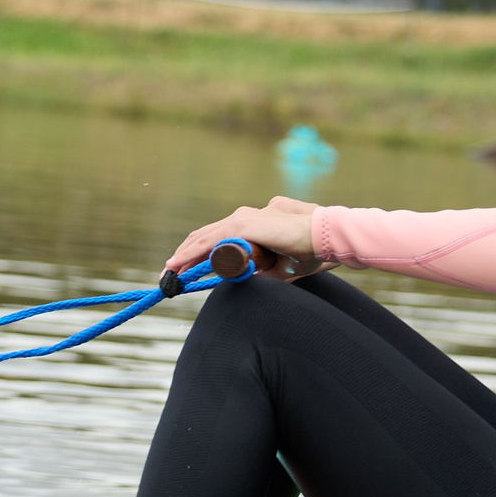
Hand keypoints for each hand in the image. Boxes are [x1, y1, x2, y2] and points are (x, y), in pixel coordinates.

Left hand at [166, 196, 324, 279]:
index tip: (184, 268)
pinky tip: (178, 262)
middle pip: (206, 235)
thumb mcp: (280, 266)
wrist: (326, 238)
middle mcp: (246, 217)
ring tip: (169, 270)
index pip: (218, 237)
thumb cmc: (310, 251)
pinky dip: (191, 252)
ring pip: (204, 237)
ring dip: (184, 254)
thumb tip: (252, 279)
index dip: (198, 252)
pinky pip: (210, 241)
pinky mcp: (245, 226)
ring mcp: (244, 219)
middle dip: (186, 254)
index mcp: (253, 223)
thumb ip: (264, 270)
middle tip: (170, 271)